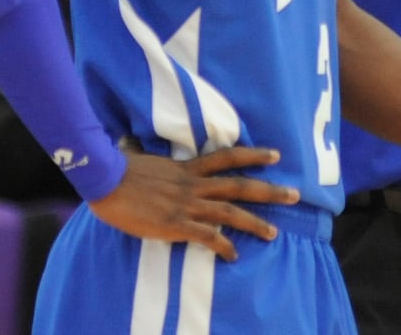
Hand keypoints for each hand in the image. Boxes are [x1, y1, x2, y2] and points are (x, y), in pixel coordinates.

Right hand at [88, 147, 301, 262]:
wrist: (105, 180)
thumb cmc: (118, 168)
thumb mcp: (142, 156)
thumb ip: (151, 154)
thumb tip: (137, 145)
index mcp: (187, 168)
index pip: (228, 157)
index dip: (253, 154)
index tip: (276, 154)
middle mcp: (193, 184)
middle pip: (240, 184)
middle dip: (269, 190)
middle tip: (295, 194)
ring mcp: (186, 204)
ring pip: (230, 212)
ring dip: (254, 223)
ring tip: (274, 233)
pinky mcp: (175, 224)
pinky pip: (206, 236)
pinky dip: (222, 245)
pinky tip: (233, 256)